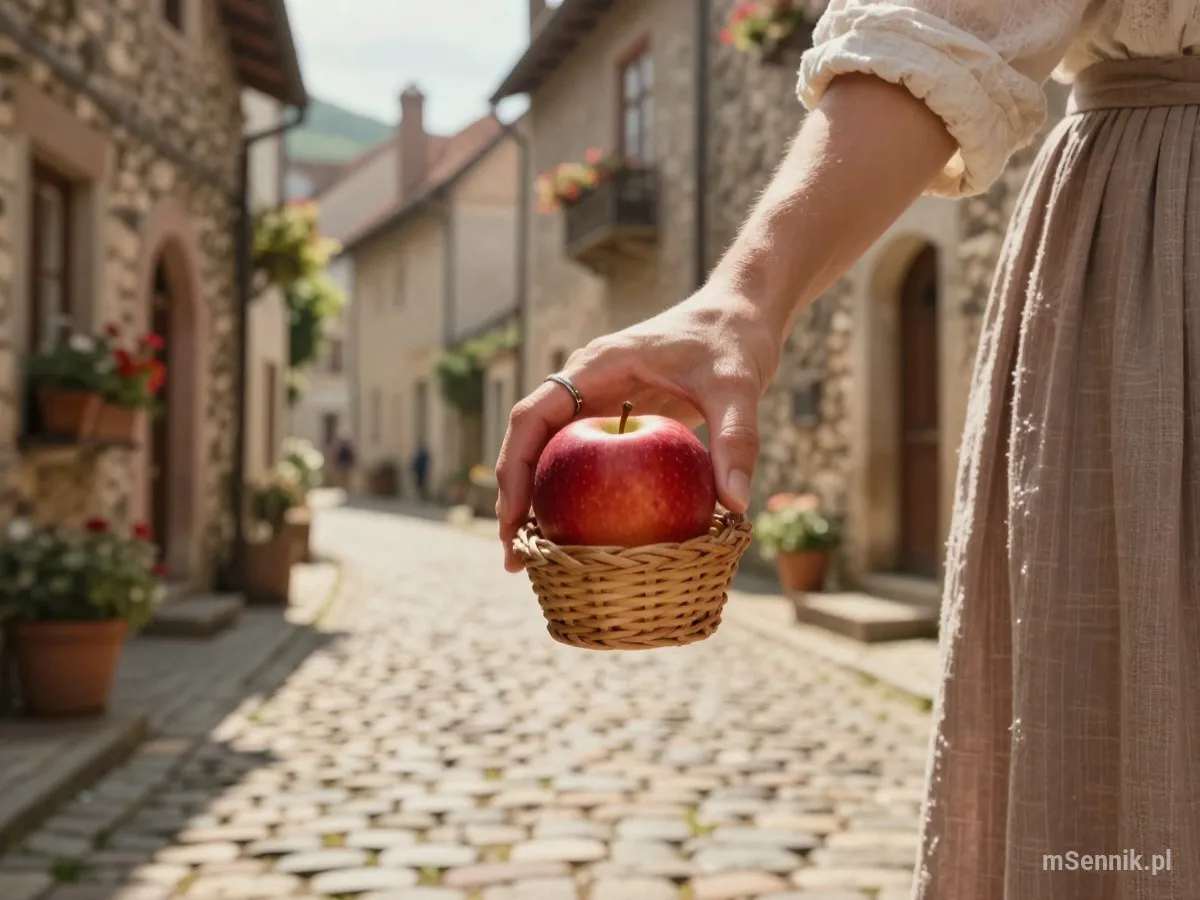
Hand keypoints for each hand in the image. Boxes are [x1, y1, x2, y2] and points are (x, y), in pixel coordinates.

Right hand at [496, 286, 781, 571]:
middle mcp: (587, 384)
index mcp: (596, 367)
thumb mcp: (739, 387)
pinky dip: (575, 498)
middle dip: (516, 499)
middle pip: (530, 443)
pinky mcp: (617, 420)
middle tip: (515, 559)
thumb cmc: (734, 341)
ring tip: (535, 561)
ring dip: (539, 504)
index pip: (533, 416)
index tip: (513, 518)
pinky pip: (583, 462)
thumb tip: (736, 503)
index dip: (513, 467)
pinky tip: (584, 540)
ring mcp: (599, 402)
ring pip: (551, 456)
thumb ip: (738, 439)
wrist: (742, 314)